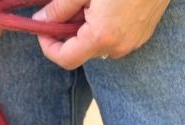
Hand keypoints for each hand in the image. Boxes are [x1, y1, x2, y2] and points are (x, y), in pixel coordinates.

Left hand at [34, 0, 170, 69]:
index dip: (49, 48)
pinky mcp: (143, 35)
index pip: (65, 59)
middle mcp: (118, 47)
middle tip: (65, 7)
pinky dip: (104, 27)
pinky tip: (107, 4)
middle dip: (68, 34)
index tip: (42, 30)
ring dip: (87, 30)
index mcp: (101, 36)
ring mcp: (133, 43)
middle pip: (82, 52)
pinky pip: (116, 38)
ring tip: (90, 2)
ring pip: (99, 45)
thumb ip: (60, 8)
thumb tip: (41, 21)